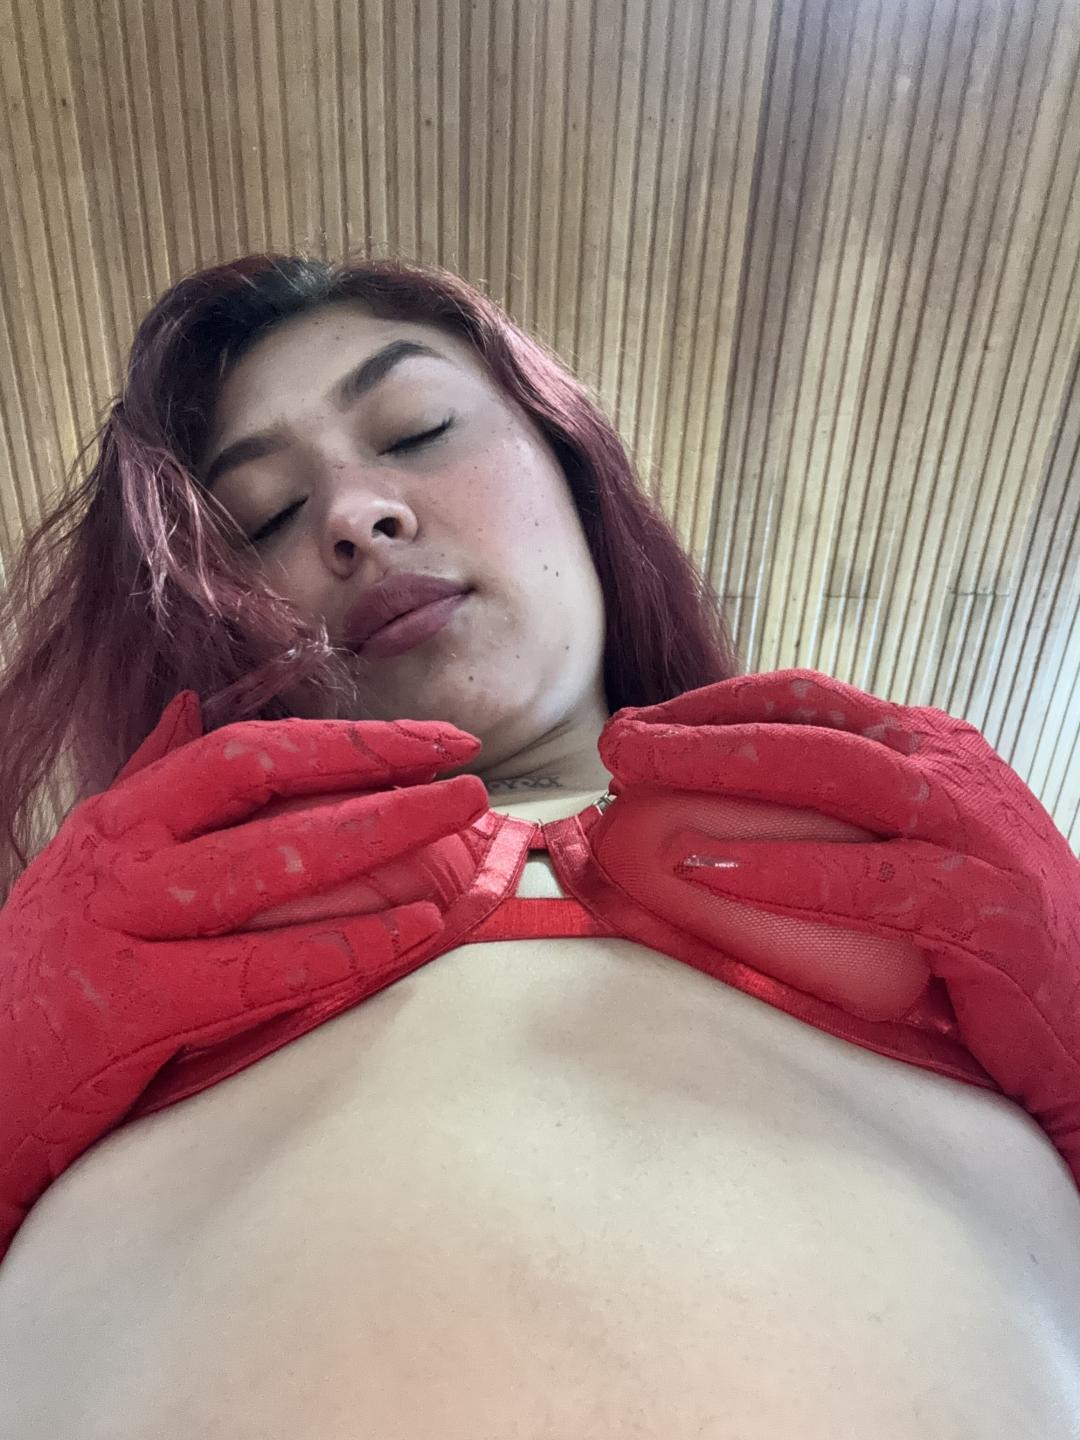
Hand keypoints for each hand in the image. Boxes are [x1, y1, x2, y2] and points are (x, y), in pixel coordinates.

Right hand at [0, 690, 488, 1255]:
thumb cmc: (40, 968)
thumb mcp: (82, 860)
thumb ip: (143, 784)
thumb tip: (188, 708)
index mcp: (124, 818)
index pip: (247, 751)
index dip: (345, 740)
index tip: (429, 740)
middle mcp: (126, 858)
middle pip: (269, 789)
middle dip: (377, 772)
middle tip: (466, 769)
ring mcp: (126, 927)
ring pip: (271, 865)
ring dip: (377, 838)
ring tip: (456, 825)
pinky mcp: (133, 1006)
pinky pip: (258, 969)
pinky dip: (340, 947)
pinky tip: (410, 929)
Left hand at [597, 668, 1079, 1184]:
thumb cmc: (990, 930)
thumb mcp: (921, 844)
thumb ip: (845, 816)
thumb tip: (723, 814)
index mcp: (930, 745)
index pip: (807, 698)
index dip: (715, 701)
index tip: (645, 723)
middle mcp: (949, 769)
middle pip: (806, 724)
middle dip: (700, 725)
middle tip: (619, 743)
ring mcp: (970, 831)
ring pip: (832, 776)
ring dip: (722, 771)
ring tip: (640, 787)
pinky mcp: (978, 907)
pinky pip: (865, 880)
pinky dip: (782, 871)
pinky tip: (707, 868)